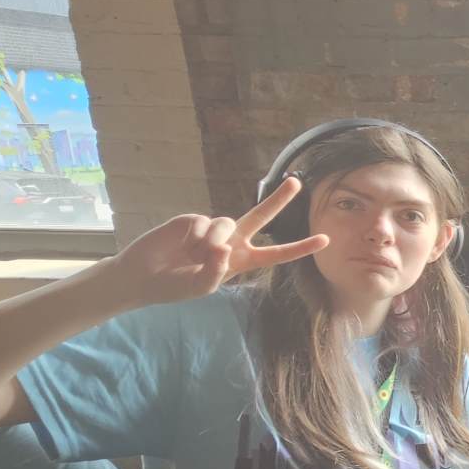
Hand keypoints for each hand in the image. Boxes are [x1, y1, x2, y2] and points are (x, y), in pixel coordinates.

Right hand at [105, 177, 327, 306]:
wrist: (143, 274)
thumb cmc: (175, 286)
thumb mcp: (201, 286)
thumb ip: (217, 269)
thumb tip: (223, 246)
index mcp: (241, 261)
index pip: (275, 254)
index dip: (300, 247)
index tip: (325, 239)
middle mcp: (231, 241)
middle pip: (260, 217)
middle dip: (278, 200)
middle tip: (297, 182)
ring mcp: (213, 229)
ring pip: (227, 223)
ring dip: (214, 241)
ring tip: (193, 255)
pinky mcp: (194, 220)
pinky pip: (205, 223)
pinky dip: (196, 236)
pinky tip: (182, 246)